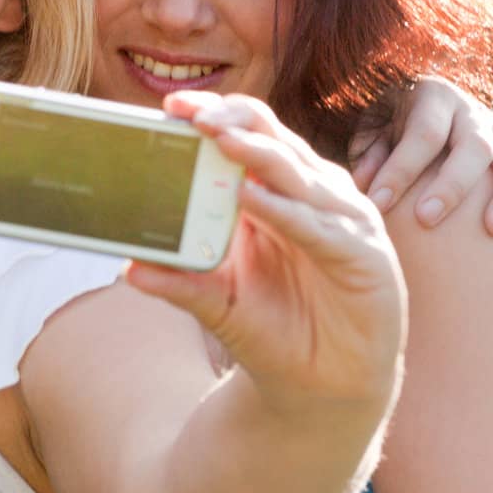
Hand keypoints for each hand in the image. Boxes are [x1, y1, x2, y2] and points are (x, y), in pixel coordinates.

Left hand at [128, 92, 404, 410]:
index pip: (247, 137)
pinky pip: (319, 227)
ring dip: (256, 156)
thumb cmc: (271, 329)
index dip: (214, 116)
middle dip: (232, 122)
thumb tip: (129, 269)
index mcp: (274, 194)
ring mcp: (341, 223)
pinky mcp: (364, 256)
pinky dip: (284, 211)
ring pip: (296, 176)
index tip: (172, 106)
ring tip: (217, 140)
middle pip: (272, 142)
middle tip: (191, 114)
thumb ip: (178, 282)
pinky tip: (251, 199)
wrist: (320, 386)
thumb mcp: (215, 303)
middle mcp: (309, 198)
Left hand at [349, 76, 492, 232]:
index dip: (402, 171)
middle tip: (425, 219)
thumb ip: (370, 153)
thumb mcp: (374, 129)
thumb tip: (364, 183)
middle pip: (474, 147)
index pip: (424, 134)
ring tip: (487, 228)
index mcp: (434, 97)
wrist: (424, 108)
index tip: (378, 204)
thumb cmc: (392, 125)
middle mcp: (472, 112)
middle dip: (451, 186)